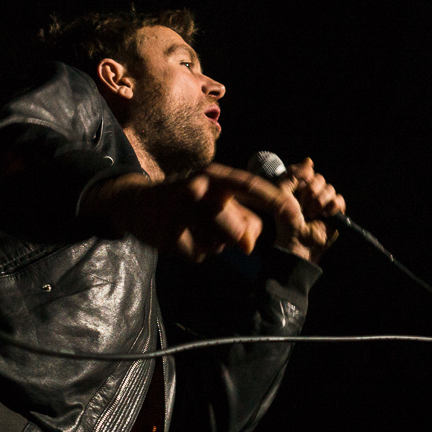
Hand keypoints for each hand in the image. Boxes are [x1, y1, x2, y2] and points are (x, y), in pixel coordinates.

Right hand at [82, 165, 303, 261]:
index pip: (252, 186)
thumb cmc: (185, 201)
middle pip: (237, 229)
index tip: (297, 216)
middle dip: (235, 238)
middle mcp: (199, 188)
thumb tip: (250, 246)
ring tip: (194, 230)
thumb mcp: (215, 201)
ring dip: (213, 244)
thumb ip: (241, 219)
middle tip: (220, 231)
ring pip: (218, 244)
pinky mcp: (167, 233)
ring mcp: (181, 211)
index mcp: (215, 175)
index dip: (276, 202)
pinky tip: (179, 236)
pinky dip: (194, 251)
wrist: (135, 202)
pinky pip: (198, 255)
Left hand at [274, 157, 345, 262]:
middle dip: (311, 191)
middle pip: (320, 178)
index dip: (303, 178)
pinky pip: (339, 200)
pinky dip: (332, 206)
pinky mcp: (335, 213)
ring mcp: (324, 202)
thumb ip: (292, 174)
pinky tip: (324, 215)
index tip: (297, 188)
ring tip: (311, 214)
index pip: (307, 171)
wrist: (297, 240)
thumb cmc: (286, 220)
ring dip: (319, 201)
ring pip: (330, 188)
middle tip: (303, 205)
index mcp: (299, 187)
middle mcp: (312, 193)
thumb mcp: (282, 193)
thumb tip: (309, 160)